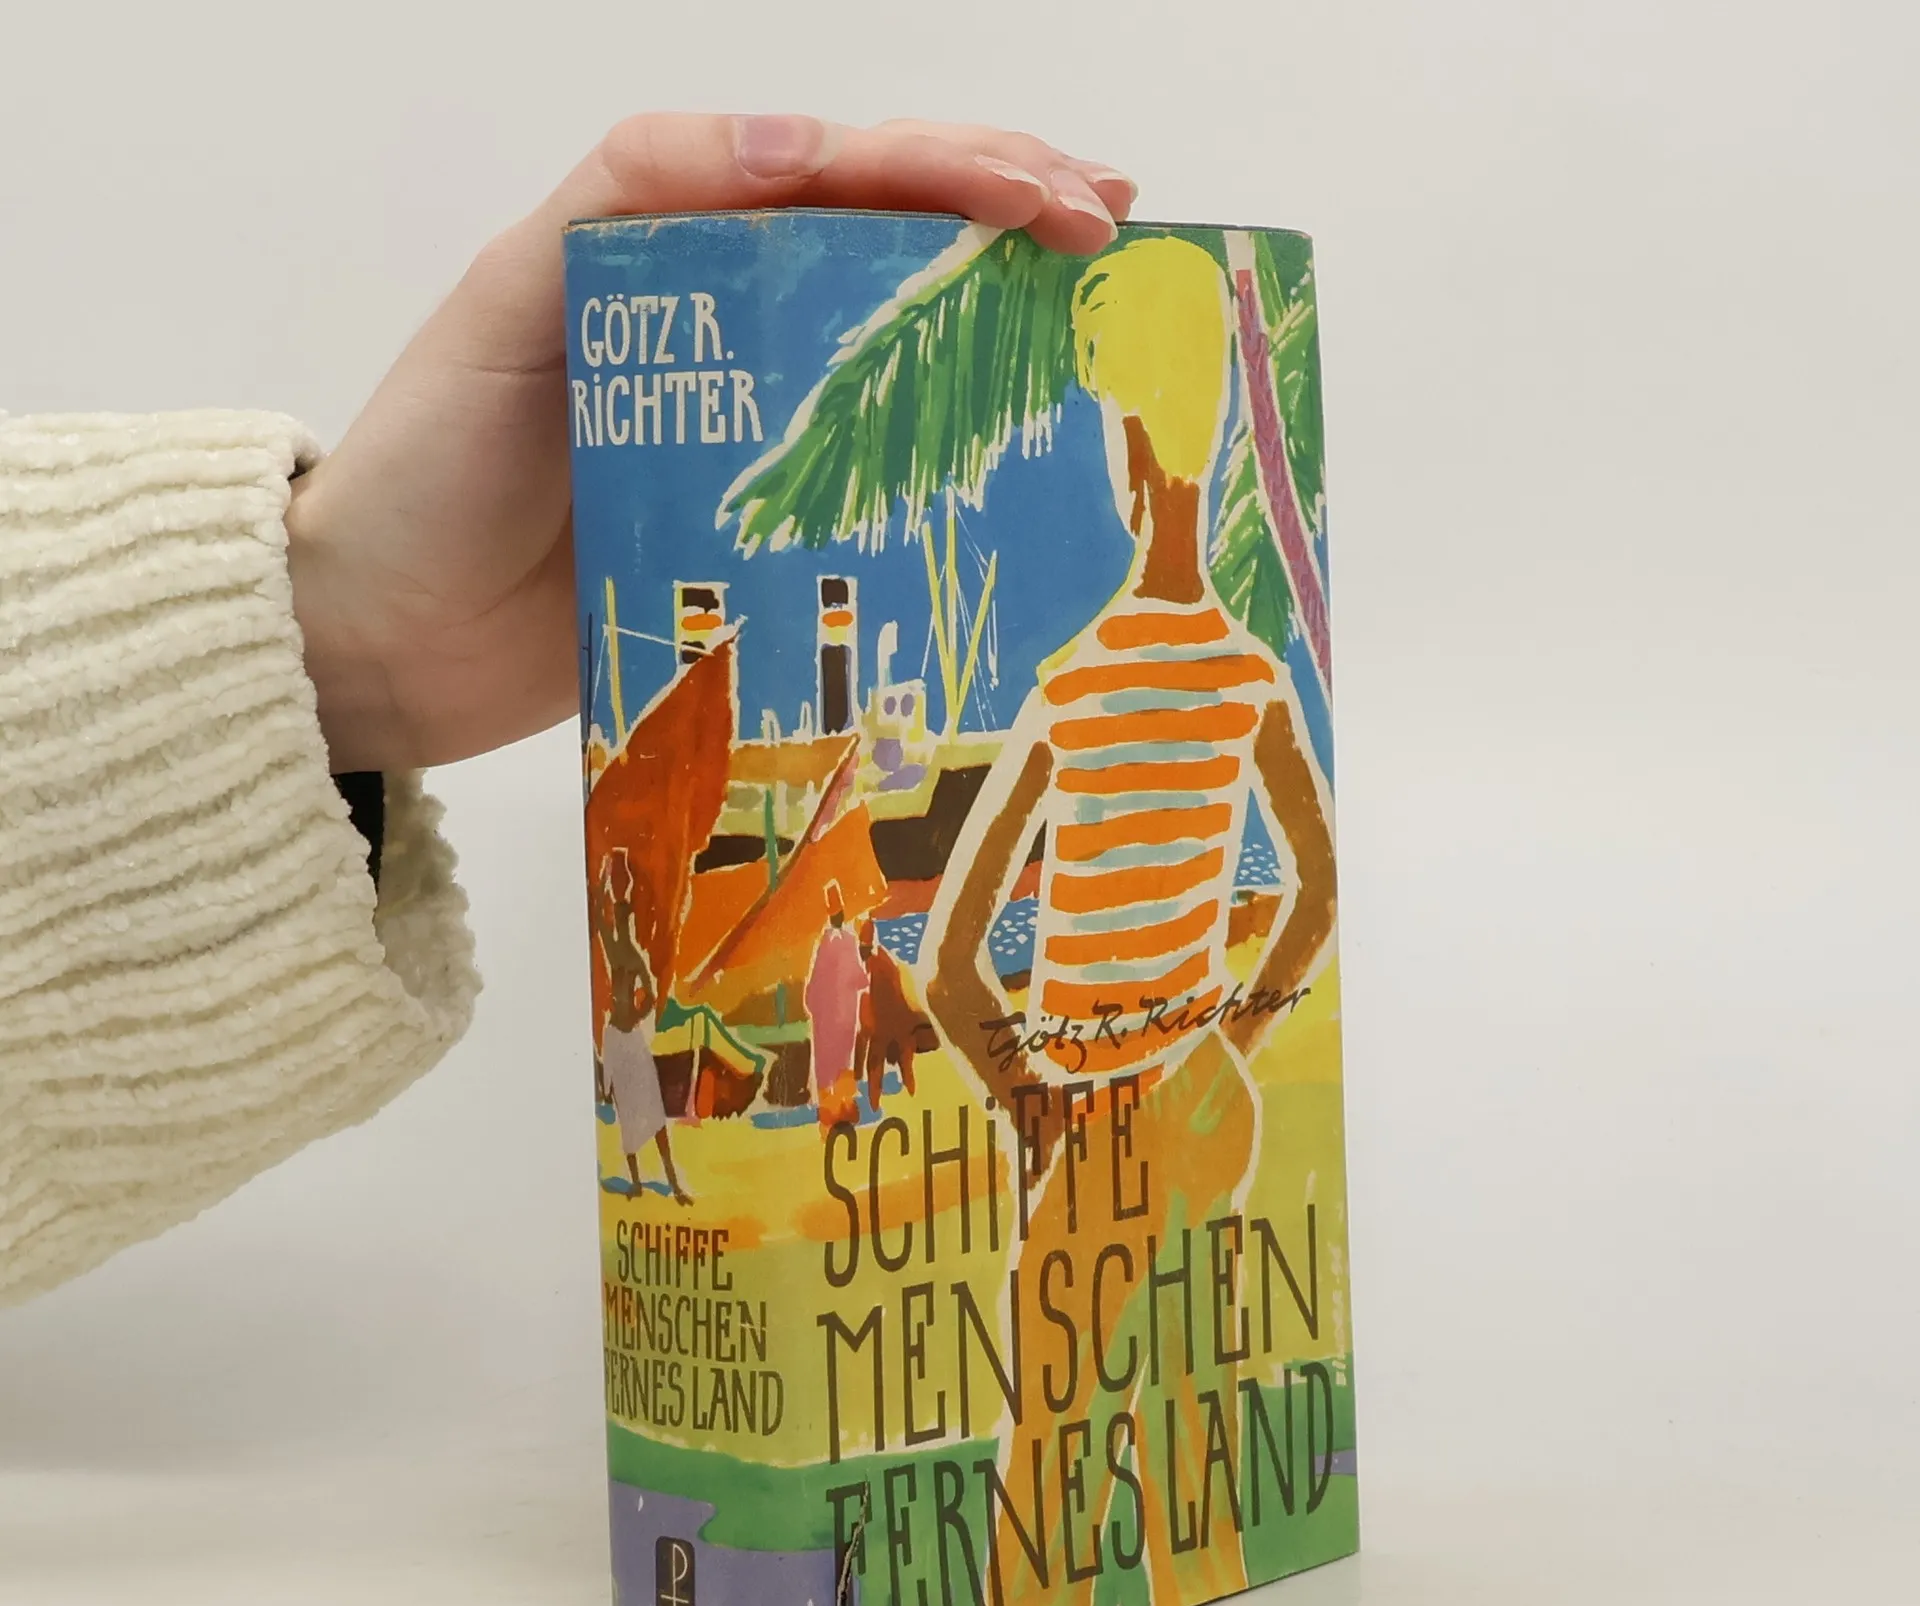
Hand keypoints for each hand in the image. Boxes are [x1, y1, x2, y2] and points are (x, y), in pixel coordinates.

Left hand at [288, 114, 1136, 772]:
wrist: (381, 647)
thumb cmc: (425, 473)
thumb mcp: (508, 308)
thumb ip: (627, 207)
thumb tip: (798, 143)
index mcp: (672, 254)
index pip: (838, 179)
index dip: (956, 172)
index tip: (1058, 201)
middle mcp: (727, 333)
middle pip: (886, 246)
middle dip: (1006, 218)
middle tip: (1116, 224)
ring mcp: (751, 436)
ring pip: (895, 355)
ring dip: (998, 323)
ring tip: (1100, 303)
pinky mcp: (759, 537)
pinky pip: (869, 487)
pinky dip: (951, 466)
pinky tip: (1022, 459)